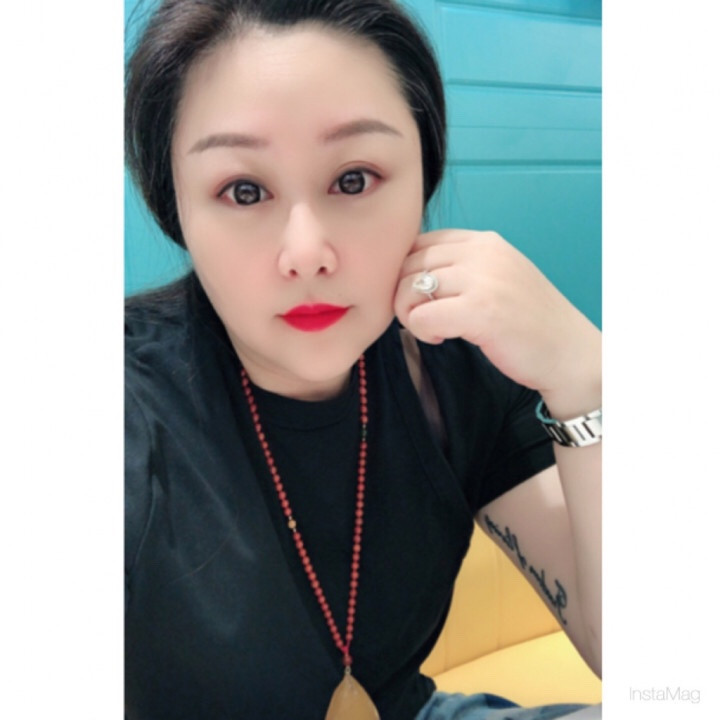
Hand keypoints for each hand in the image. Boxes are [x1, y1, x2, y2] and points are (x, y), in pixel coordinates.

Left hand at [394, 230, 599, 413]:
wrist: (569, 352)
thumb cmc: (528, 321)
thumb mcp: (497, 276)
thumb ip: (460, 266)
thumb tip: (406, 273)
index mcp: (484, 241)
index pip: (418, 243)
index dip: (406, 273)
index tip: (420, 298)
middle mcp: (482, 252)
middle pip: (407, 264)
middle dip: (403, 297)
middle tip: (423, 319)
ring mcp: (483, 279)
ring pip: (409, 289)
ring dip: (411, 315)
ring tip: (435, 329)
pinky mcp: (480, 311)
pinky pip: (421, 317)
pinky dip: (422, 332)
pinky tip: (442, 339)